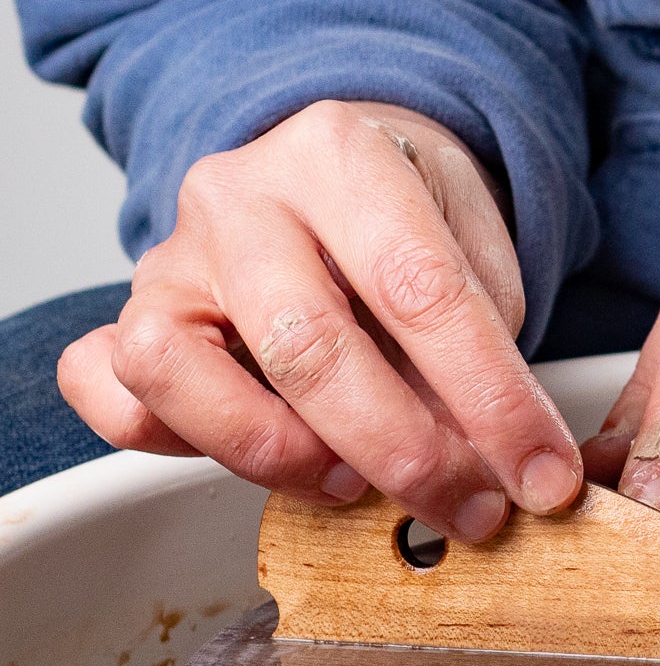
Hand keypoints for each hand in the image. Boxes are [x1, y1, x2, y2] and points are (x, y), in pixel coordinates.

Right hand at [59, 101, 581, 540]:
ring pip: (180, 372)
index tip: (542, 476)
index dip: (493, 401)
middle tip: (475, 509)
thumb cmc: (414, 220)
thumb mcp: (479, 248)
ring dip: (283, 457)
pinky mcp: (133, 316)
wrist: (339, 172)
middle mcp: (240, 197)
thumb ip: (483, 342)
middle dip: (406, 454)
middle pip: (307, 345)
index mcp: (341, 156)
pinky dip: (177, 444)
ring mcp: (171, 257)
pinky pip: (110, 391)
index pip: (421, 290)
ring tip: (357, 485)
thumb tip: (490, 462)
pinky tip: (267, 459)